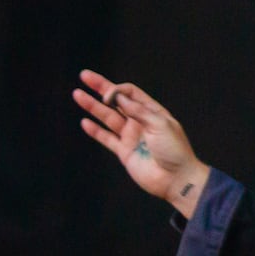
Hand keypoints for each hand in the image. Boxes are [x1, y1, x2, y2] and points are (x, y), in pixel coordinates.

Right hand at [74, 70, 210, 219]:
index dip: (118, 90)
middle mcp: (141, 123)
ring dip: (93, 107)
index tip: (109, 95)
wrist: (176, 179)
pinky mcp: (125, 152)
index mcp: (153, 113)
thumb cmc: (175, 151)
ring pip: (108, 118)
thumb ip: (138, 110)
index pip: (131, 94)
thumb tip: (118, 96)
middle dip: (101, 88)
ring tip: (77, 95)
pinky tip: (85, 122)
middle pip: (117, 102)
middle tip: (85, 76)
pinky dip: (96, 131)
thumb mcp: (160, 124)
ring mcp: (132, 137)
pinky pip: (107, 139)